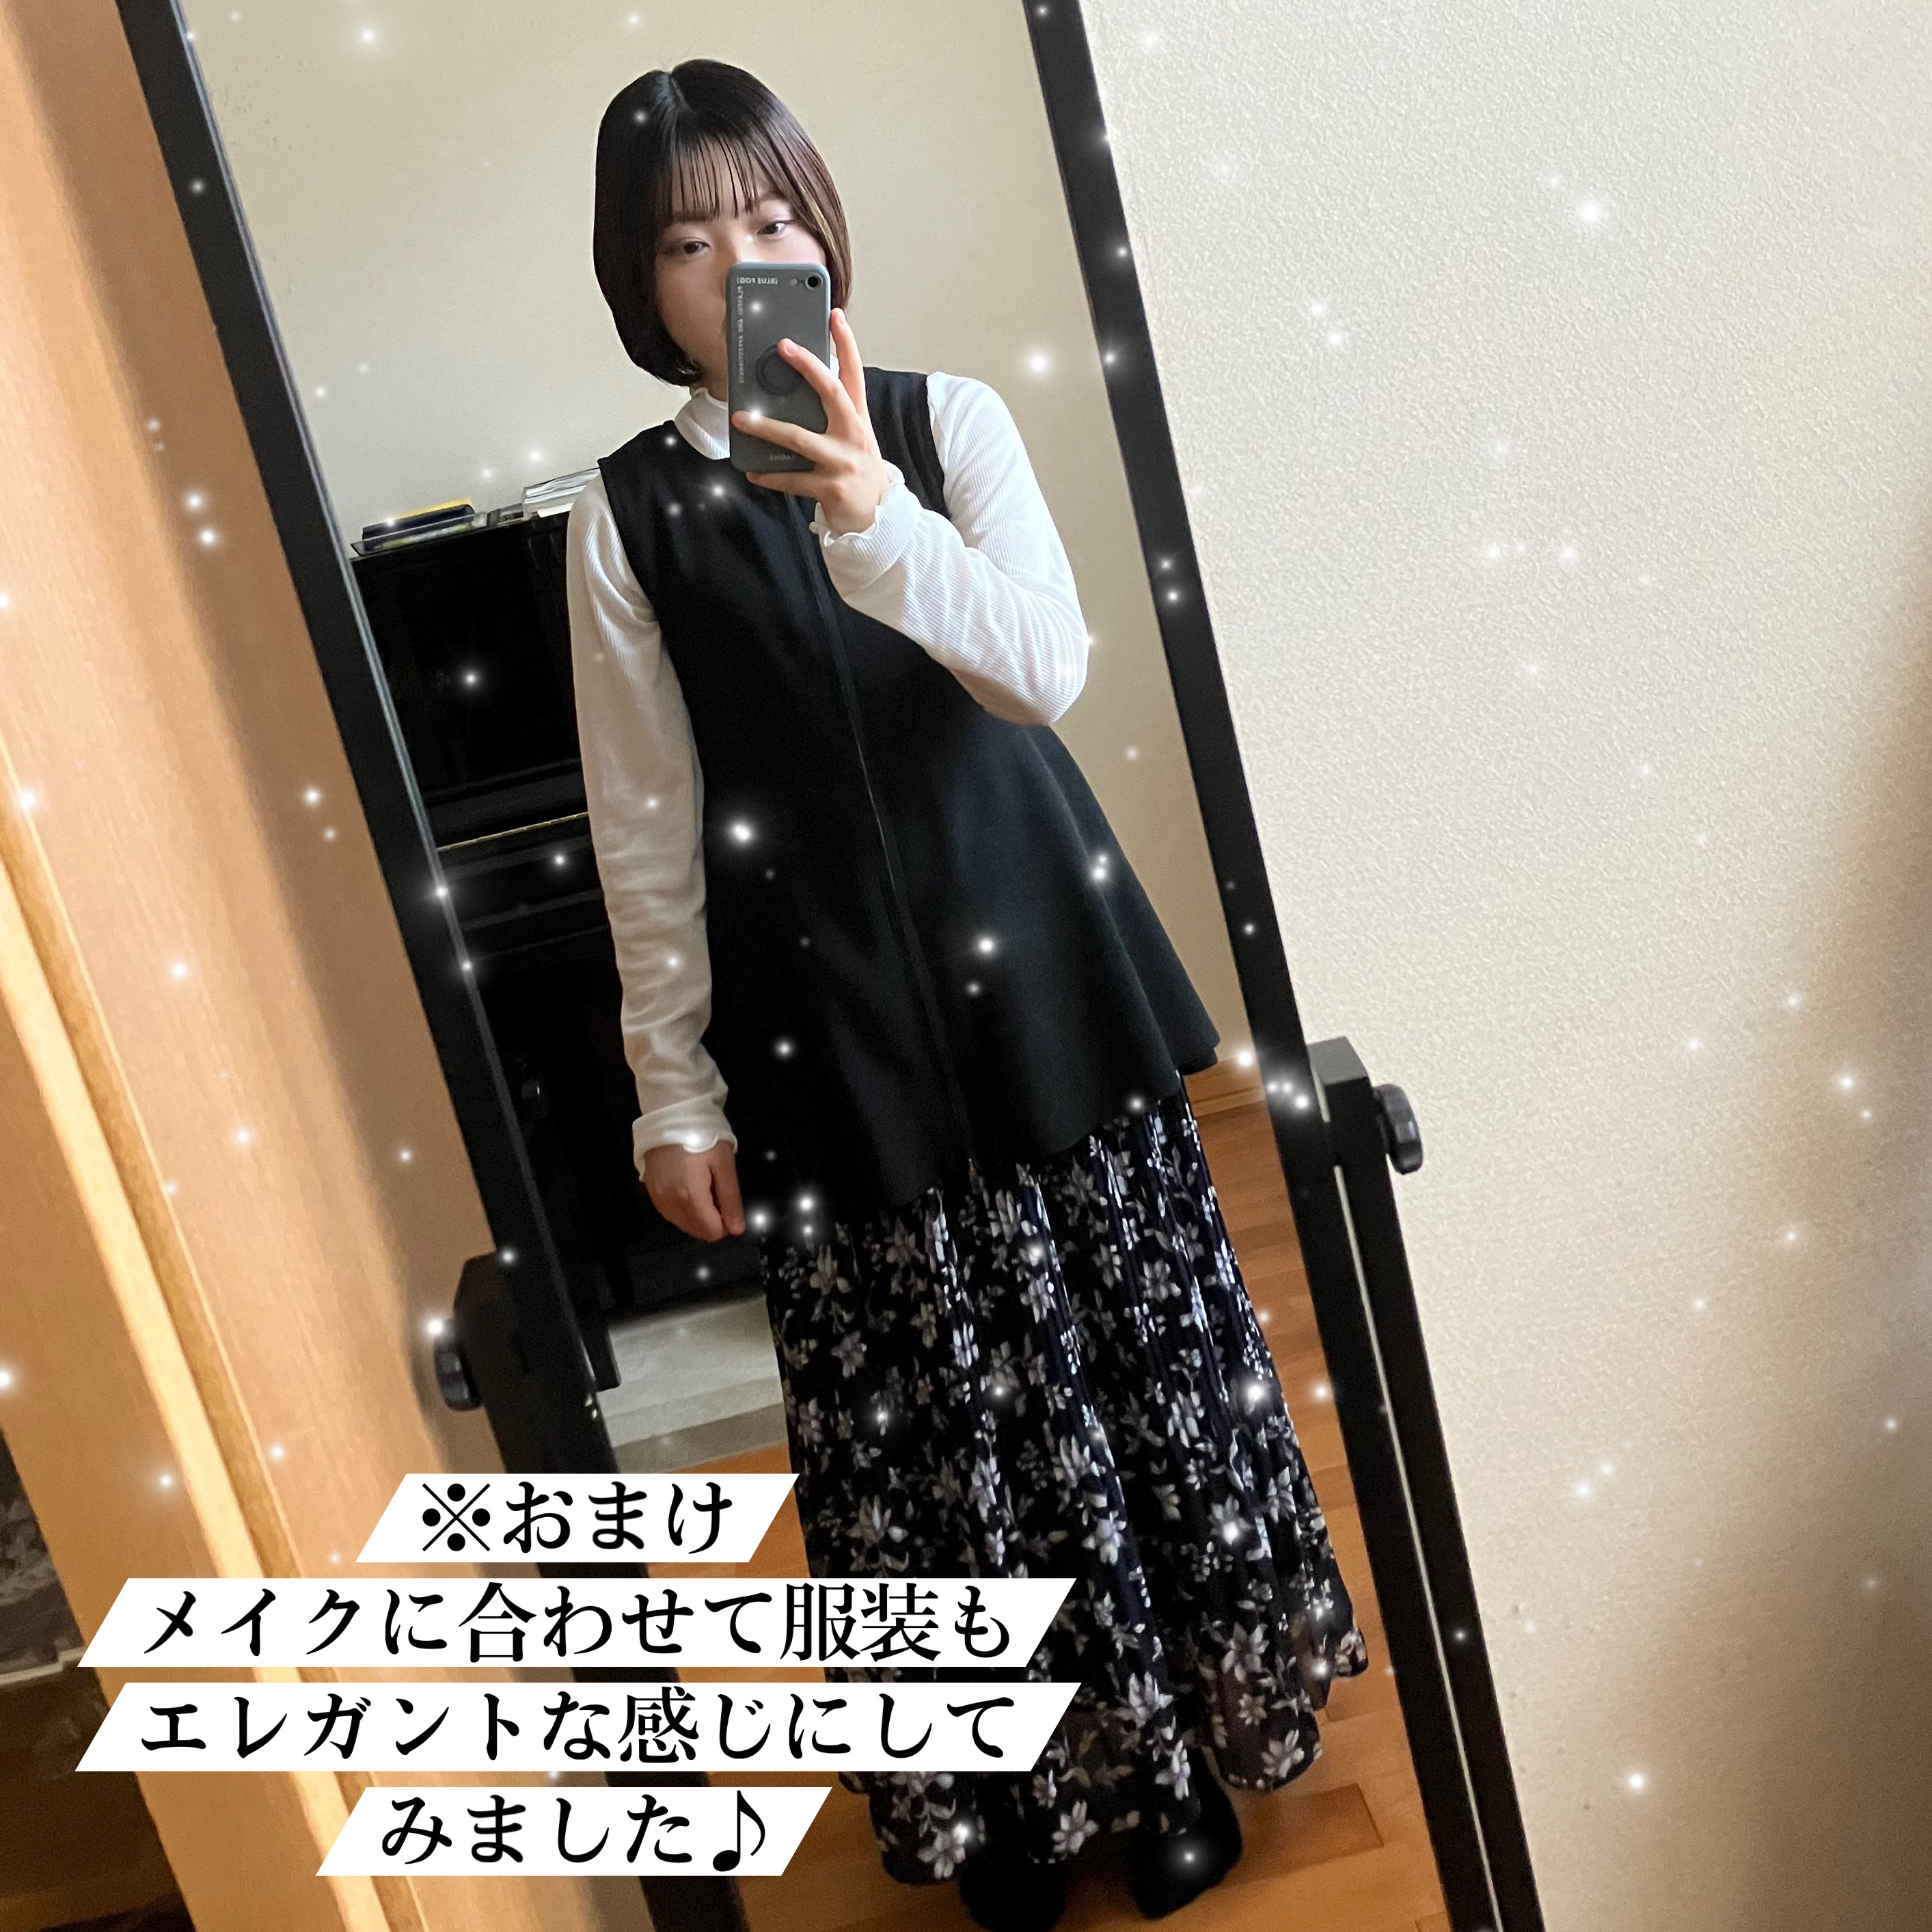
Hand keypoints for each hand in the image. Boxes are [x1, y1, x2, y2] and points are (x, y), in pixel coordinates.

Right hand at [641, 1140, 745, 1241]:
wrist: (671, 1115)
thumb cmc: (702, 1135)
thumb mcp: (724, 1164)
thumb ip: (730, 1199)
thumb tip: (737, 1229)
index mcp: (690, 1197)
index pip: (711, 1232)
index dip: (726, 1225)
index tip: (730, 1206)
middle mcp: (670, 1203)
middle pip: (696, 1231)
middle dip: (712, 1220)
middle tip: (717, 1193)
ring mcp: (658, 1198)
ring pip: (683, 1224)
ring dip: (697, 1215)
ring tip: (704, 1187)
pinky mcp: (651, 1191)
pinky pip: (670, 1212)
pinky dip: (683, 1208)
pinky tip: (689, 1188)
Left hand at [733, 308, 893, 534]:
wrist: (878, 516)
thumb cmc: (857, 470)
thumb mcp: (853, 437)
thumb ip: (831, 415)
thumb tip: (790, 394)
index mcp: (858, 419)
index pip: (854, 374)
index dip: (846, 343)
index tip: (834, 316)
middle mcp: (853, 435)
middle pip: (832, 392)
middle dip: (809, 367)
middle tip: (784, 346)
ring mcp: (842, 461)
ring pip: (799, 437)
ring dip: (766, 426)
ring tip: (741, 418)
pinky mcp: (830, 487)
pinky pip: (792, 479)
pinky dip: (769, 475)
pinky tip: (752, 471)